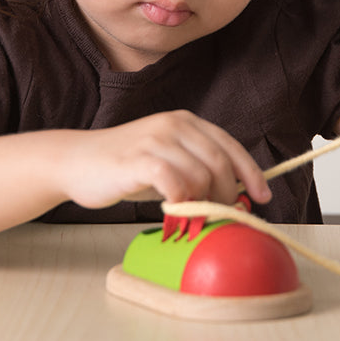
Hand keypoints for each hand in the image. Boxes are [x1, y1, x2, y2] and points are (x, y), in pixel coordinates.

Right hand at [57, 111, 271, 209]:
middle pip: (220, 164)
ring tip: (191, 219)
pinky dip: (181, 203)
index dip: (250, 173)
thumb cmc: (125, 168)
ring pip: (200, 176)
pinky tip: (172, 213)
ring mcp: (157, 139)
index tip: (263, 197)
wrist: (77, 162)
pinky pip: (176, 183)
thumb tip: (233, 199)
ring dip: (202, 204)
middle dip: (227, 196)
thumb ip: (197, 171)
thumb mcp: (168, 162)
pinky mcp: (140, 158)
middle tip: (219, 217)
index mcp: (187, 122)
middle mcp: (175, 124)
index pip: (230, 146)